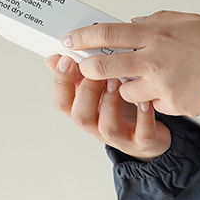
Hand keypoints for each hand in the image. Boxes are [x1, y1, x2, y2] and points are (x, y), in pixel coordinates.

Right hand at [49, 53, 170, 155]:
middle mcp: (97, 126)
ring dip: (110, 103)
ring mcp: (119, 137)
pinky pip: (142, 135)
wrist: (146, 137)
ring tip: (117, 81)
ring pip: (108, 128)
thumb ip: (77, 75)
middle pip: (81, 116)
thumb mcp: (95, 90)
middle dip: (87, 91)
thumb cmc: (119, 109)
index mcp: (82, 111)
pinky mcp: (142, 142)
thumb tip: (54, 58)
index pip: (61, 102)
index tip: (66, 59)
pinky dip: (144, 118)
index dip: (61, 82)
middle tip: (97, 70)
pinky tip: (146, 101)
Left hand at [63, 10, 199, 125]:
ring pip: (126, 92)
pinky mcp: (170, 104)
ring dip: (127, 89)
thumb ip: (156, 22)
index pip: (108, 33)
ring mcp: (160, 84)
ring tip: (144, 82)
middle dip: (90, 69)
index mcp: (155, 33)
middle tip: (87, 69)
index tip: (71, 40)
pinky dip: (155, 100)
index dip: (84, 37)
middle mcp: (153, 59)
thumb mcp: (186, 20)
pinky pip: (152, 105)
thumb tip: (134, 26)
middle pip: (104, 66)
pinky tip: (170, 92)